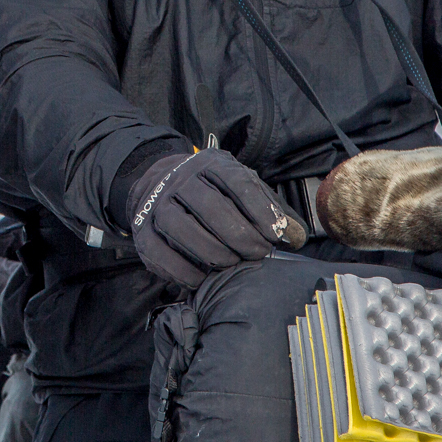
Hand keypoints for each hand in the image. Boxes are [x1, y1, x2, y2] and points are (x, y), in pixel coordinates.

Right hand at [126, 149, 305, 287]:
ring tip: (232, 263)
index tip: (276, 235)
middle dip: (240, 236)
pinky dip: (185, 271)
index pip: (238, 184)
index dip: (261, 211)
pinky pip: (162, 255)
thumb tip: (297, 236)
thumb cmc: (213, 193)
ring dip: (213, 253)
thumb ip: (271, 210)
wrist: (158, 186)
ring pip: (183, 229)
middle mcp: (180, 180)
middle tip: (258, 253)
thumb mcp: (242, 189)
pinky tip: (203, 278)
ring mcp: (157, 205)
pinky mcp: (143, 233)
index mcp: (210, 164)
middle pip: (211, 207)